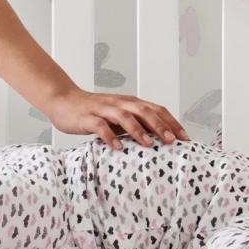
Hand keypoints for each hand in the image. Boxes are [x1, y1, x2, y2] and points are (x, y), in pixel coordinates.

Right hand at [45, 88, 189, 150]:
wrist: (64, 101)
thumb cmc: (94, 112)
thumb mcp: (118, 117)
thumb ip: (135, 124)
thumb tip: (159, 141)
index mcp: (130, 103)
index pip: (156, 109)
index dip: (171, 122)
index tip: (185, 138)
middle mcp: (120, 103)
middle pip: (144, 111)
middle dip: (160, 125)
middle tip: (172, 141)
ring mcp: (104, 109)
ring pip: (125, 117)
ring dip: (138, 130)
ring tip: (149, 144)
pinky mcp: (88, 117)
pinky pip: (101, 126)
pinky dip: (110, 136)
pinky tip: (118, 148)